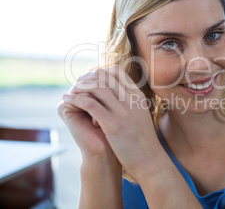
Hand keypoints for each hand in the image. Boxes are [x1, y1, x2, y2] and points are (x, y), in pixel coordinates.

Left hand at [59, 65, 162, 180]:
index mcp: (137, 96)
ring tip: (71, 92)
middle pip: (104, 76)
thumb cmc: (143, 139)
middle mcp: (131, 100)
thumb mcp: (140, 114)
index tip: (90, 79)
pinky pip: (90, 105)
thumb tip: (117, 92)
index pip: (116, 71)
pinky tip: (68, 101)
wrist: (149, 160)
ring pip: (97, 87)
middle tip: (77, 84)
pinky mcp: (113, 125)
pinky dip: (76, 100)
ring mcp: (122, 112)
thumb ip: (130, 101)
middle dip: (87, 78)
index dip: (100, 72)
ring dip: (80, 87)